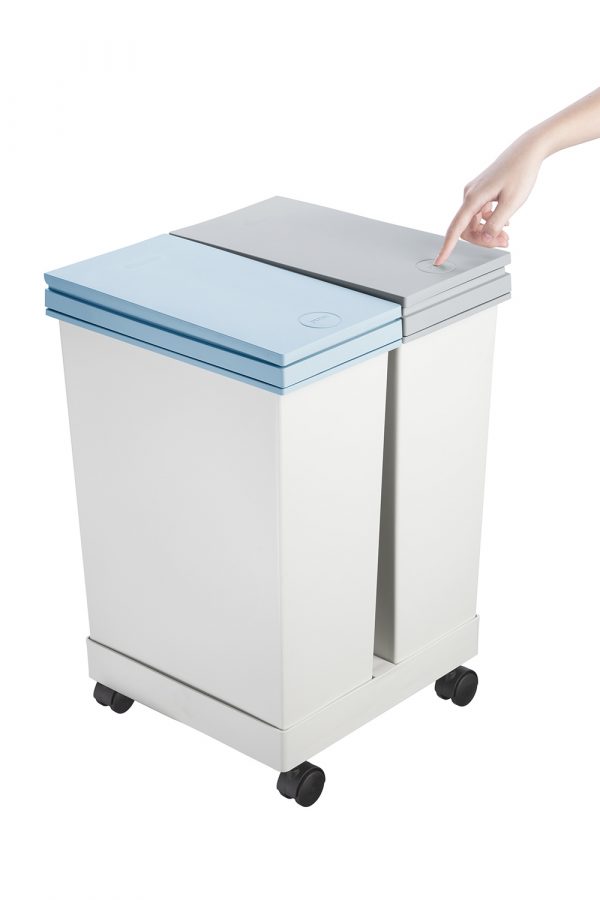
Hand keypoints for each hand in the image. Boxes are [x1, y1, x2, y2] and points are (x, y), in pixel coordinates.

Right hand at [434, 133, 543, 264]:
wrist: (527, 150)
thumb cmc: (521, 172)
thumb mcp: (512, 202)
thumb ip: (496, 223)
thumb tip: (484, 238)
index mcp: (474, 198)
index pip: (456, 228)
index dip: (447, 247)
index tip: (440, 260)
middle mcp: (470, 194)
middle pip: (468, 229)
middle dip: (483, 239)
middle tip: (504, 242)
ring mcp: (474, 193)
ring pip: (475, 222)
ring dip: (488, 232)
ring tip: (507, 234)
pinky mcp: (481, 191)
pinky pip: (480, 214)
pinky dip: (490, 221)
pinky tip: (505, 221)